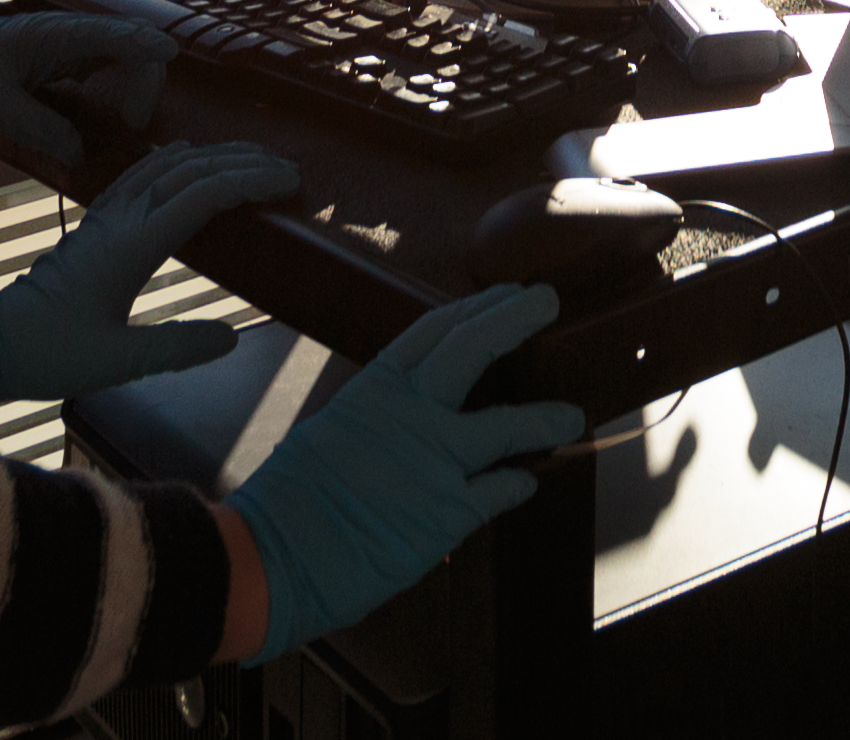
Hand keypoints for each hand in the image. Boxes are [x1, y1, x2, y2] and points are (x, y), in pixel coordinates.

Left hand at [0, 6, 169, 176]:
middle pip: (133, 46)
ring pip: (126, 61)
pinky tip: (112, 123)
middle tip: (131, 126)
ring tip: (127, 126)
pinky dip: (119, 97)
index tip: (168, 60)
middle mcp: (72, 37)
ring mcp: (73, 49)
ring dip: (135, 90)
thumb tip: (80, 156)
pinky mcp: (70, 65)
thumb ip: (40, 130)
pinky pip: (108, 75)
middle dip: (144, 83)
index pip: (115, 33)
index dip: (146, 45)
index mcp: (54, 35)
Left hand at [0, 140, 301, 409]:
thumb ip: (176, 350)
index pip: (203, 195)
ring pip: (166, 166)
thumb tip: (233, 337)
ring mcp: (105, 216)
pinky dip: (174, 159)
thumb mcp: (116, 363)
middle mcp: (121, 219)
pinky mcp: (95, 222)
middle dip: (242, 162)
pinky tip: (186, 155)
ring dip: (214, 156)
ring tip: (253, 158)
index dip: (250, 182)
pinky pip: (140, 173)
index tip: (290, 182)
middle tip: (288, 166)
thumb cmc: (48, 353)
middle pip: (191, 170)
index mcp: (131, 246)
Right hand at [227, 285, 583, 650]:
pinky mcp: (449, 511)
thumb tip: (410, 417)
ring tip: (572, 415)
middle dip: (514, 318)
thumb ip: (378, 419)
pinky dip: (519, 485)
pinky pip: (500, 491)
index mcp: (375, 389)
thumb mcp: (332, 433)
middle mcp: (410, 414)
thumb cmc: (292, 501)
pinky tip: (529, 482)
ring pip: (506, 426)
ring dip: (544, 418)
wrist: (277, 556)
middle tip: (546, 300)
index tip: (505, 293)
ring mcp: (433, 460)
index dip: (475, 309)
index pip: (433, 331)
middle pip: (473, 348)